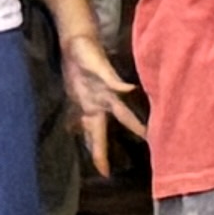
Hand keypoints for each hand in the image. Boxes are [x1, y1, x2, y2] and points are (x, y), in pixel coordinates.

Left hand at [53, 1, 141, 178]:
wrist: (75, 42)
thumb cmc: (88, 51)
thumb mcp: (99, 65)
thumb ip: (112, 79)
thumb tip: (128, 90)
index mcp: (104, 100)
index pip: (120, 120)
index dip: (129, 133)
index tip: (139, 148)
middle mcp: (97, 104)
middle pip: (100, 133)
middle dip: (102, 152)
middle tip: (105, 172)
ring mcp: (88, 100)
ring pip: (90, 128)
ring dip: (92, 143)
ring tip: (94, 161)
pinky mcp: (77, 95)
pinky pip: (76, 113)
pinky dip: (75, 122)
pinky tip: (74, 130)